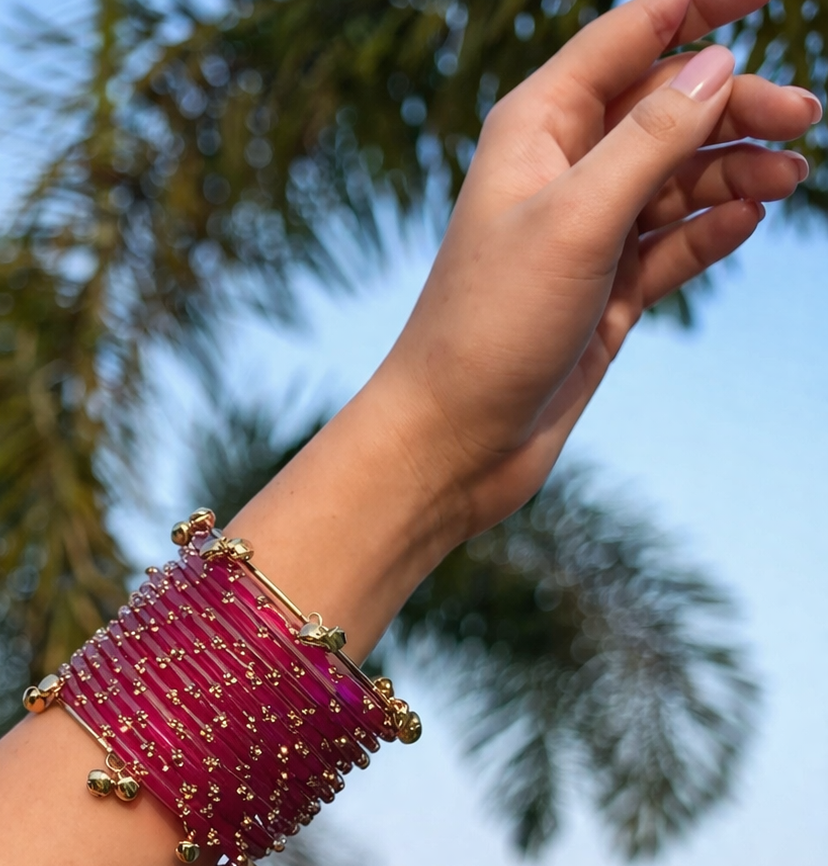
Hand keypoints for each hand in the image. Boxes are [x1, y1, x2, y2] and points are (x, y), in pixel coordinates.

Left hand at [378, 0, 820, 539]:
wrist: (456, 438)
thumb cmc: (490, 325)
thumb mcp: (576, 219)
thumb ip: (650, 139)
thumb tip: (715, 67)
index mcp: (538, 128)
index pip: (630, 37)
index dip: (699, 7)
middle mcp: (561, 172)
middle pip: (666, 107)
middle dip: (734, 103)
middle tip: (806, 119)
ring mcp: (585, 234)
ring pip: (677, 177)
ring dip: (733, 169)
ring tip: (787, 179)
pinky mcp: (605, 291)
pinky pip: (672, 242)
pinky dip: (710, 229)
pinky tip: (749, 218)